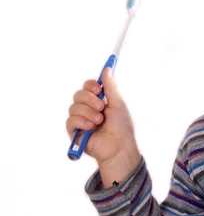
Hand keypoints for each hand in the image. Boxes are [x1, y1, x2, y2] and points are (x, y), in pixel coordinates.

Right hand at [66, 68, 140, 184]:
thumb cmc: (121, 127)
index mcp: (99, 100)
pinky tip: (91, 127)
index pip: (87, 86)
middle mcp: (88, 108)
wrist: (119, 146)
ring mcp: (80, 119)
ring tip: (99, 121)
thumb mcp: (118, 104)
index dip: (91, 85)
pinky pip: (70, 120)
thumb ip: (110, 87)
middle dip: (90, 100)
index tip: (98, 89)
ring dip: (88, 112)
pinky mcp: (74, 131)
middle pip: (79, 94)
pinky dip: (82, 122)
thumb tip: (107, 69)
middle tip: (102, 108)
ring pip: (74, 106)